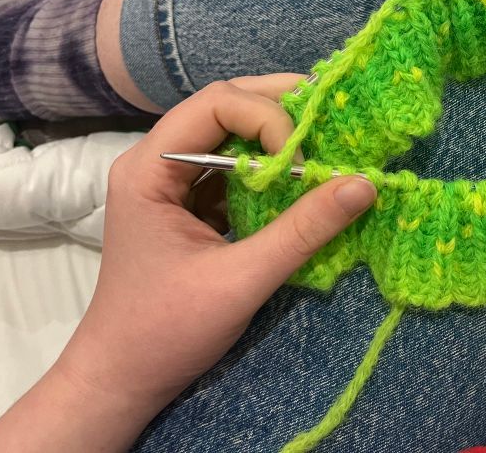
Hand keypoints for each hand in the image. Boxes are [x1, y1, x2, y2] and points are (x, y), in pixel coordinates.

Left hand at [0, 74, 376, 451]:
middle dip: (280, 110)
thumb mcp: (242, 280)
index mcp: (149, 170)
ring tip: (327, 144)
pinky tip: (304, 179)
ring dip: (278, 138)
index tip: (303, 159)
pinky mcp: (188, 205)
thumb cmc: (167, 332)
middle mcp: (155, 163)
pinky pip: (232, 168)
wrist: (121, 380)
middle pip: (223, 108)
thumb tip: (364, 184)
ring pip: (230, 136)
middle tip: (335, 119)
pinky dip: (270, 169)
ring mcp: (171, 183)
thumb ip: (303, 230)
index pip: (215, 104)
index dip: (267, 117)